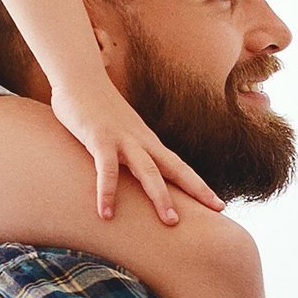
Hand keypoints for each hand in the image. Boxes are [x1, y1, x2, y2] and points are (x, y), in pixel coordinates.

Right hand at [49, 75, 224, 223]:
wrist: (79, 76)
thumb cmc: (96, 108)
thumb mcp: (118, 132)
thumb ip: (126, 151)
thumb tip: (131, 173)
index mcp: (147, 141)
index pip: (179, 166)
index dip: (199, 186)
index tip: (219, 205)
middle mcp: (141, 140)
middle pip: (174, 168)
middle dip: (195, 190)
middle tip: (216, 212)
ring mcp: (121, 138)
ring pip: (148, 170)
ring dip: (160, 195)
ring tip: (170, 222)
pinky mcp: (99, 138)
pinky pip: (106, 169)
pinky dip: (108, 192)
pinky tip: (105, 214)